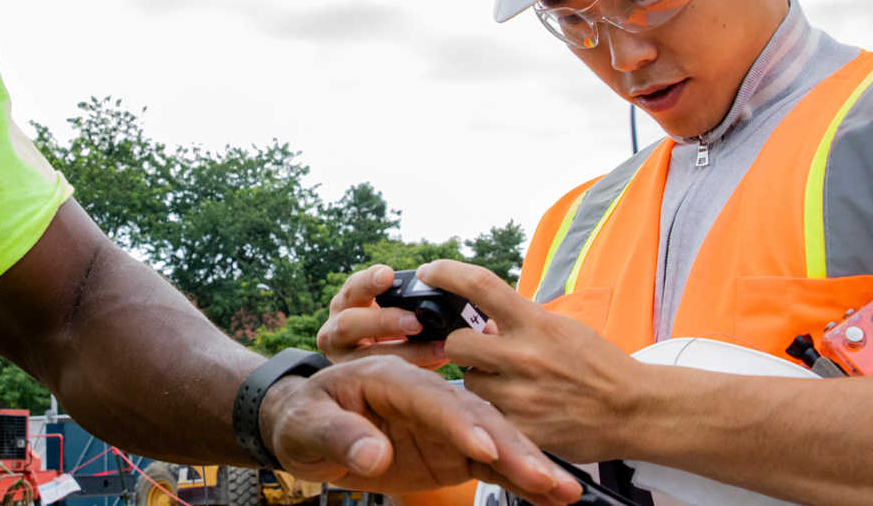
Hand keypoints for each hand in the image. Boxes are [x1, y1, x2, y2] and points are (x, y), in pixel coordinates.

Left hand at [259, 355, 581, 505]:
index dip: (460, 425)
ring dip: (529, 465)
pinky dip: (522, 480)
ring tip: (566, 491)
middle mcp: (427, 397)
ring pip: (494, 442)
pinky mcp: (453, 451)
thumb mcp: (309, 426)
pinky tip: (553, 496)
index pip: (432, 400)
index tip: (485, 451)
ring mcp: (444, 425)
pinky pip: (493, 466)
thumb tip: (374, 455)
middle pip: (476, 419)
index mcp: (392, 379)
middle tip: (544, 477)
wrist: (310, 427)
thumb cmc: (306, 418)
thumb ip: (340, 436)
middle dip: (511, 448)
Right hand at [315, 265, 450, 367]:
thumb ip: (399, 298)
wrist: (365, 358)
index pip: (352, 288)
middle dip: (385, 322)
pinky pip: (386, 377)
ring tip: (439, 350)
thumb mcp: (382, 307)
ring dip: (406, 352)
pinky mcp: (359, 381)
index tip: (388, 275)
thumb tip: (440, 290)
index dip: (369, 281)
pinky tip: (439, 364)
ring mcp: (342, 360)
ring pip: (368, 357)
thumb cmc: (381, 324)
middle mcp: (334, 331)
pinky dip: (417, 369)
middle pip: (350, 324)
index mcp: (344, 304)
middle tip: (416, 323)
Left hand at [422, 259, 653, 462]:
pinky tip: (520, 409)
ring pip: (469, 382)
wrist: (634, 409)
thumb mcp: (563, 329)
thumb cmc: (598, 366)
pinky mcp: (521, 430)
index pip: (480, 285)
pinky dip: (495, 411)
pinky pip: (486, 414)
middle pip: (457, 343)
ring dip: (481, 382)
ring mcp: (520, 395)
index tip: (430, 271)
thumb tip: (483, 323)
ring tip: (512, 386)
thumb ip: (521, 323)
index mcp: (536, 323)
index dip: (447, 273)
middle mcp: (524, 356)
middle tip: (485, 354)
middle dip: (464, 348)